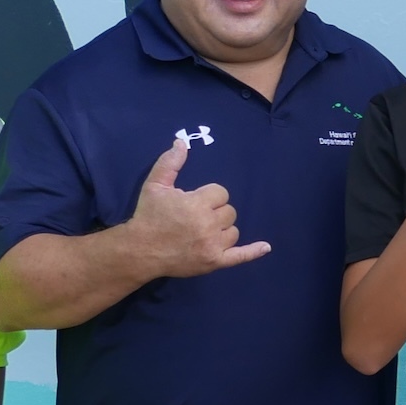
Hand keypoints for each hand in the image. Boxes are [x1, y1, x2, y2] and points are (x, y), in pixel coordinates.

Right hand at [128, 135, 270, 277]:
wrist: (140, 250)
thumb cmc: (148, 216)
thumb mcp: (155, 185)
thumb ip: (170, 163)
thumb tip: (182, 142)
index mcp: (197, 204)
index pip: (221, 193)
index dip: (208, 196)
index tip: (193, 202)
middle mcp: (209, 225)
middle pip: (229, 212)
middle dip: (215, 212)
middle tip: (195, 217)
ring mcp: (213, 246)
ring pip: (233, 231)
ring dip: (222, 230)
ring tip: (202, 231)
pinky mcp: (214, 262)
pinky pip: (240, 256)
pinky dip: (253, 251)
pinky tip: (265, 246)